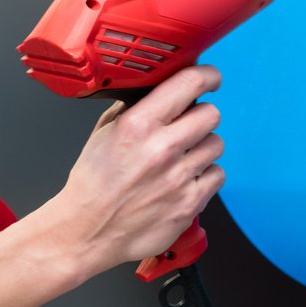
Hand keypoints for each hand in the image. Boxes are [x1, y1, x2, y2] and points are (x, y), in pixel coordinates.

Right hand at [51, 66, 225, 272]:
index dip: (208, 76)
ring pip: (216, 144)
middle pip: (211, 114)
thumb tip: (159, 89)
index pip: (190, 83)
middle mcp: (162, 149)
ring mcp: (179, 178)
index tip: (210, 78)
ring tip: (183, 156)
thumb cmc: (93, 183)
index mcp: (138, 125)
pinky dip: (205, 175)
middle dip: (201, 115)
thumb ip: (133, 107)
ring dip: (202, 146)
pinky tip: (186, 178)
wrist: (88, 230)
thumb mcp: (104, 132)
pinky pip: (217, 175)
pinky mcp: (190, 204)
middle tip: (189, 124)